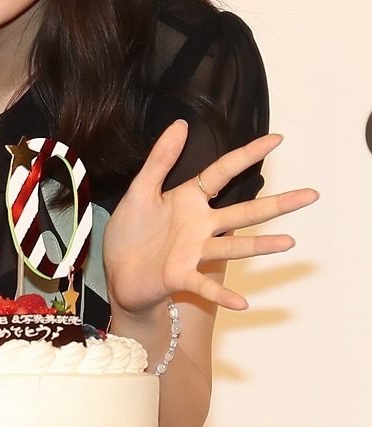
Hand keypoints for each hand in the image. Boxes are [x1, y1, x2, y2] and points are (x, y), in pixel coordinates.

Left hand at [104, 120, 317, 313]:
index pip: (223, 172)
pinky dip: (222, 294)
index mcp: (189, 200)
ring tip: (289, 243)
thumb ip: (160, 159)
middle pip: (244, 212)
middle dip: (278, 204)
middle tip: (311, 195)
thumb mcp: (140, 189)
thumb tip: (181, 124)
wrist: (115, 271)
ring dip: (260, 246)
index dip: (248, 155)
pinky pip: (205, 285)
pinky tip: (242, 302)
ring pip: (233, 247)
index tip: (276, 139)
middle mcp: (199, 225)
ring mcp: (193, 252)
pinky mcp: (181, 276)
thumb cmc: (130, 231)